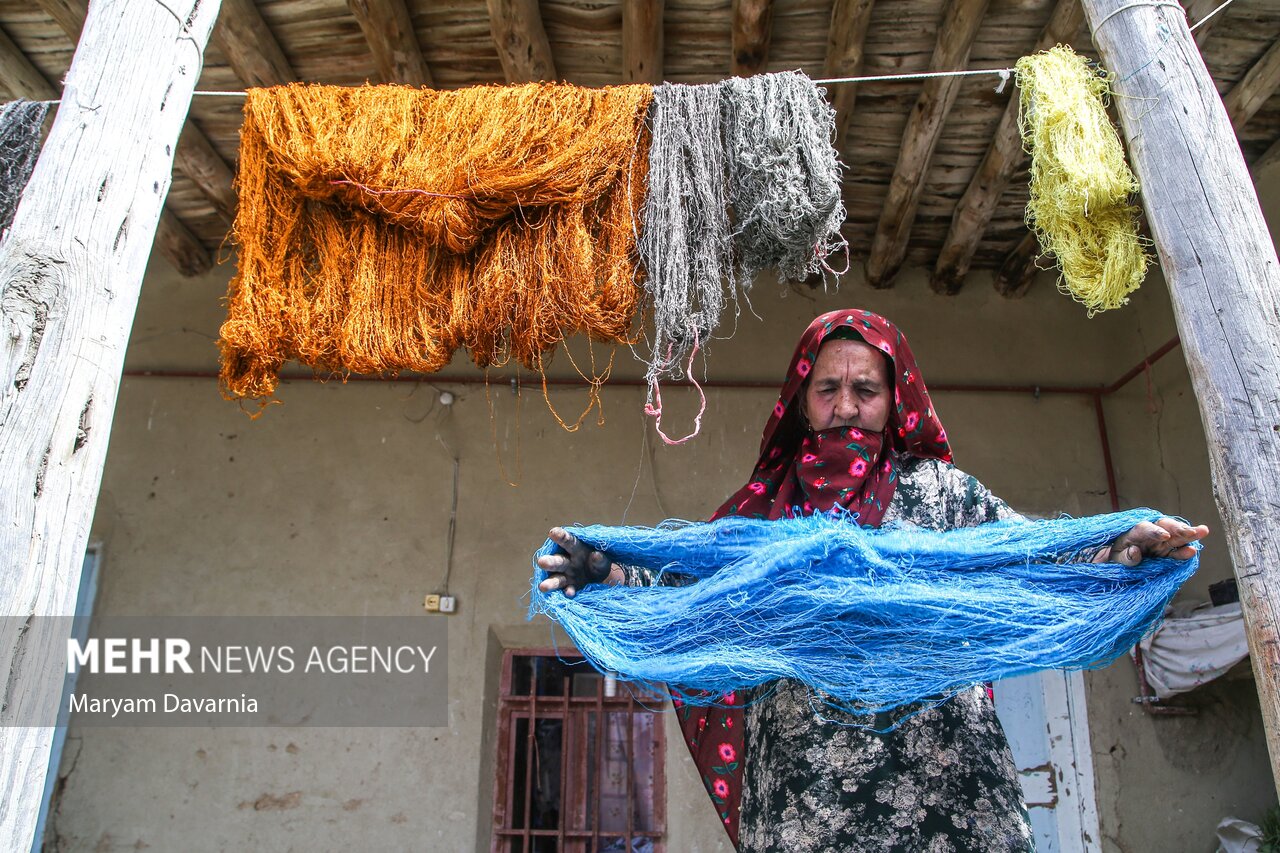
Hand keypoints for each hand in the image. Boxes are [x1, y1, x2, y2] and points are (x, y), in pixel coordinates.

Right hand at [536, 527, 619, 597]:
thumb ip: (600, 559)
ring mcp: (566, 576)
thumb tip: (596, 555)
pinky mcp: (568, 588)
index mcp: (575, 549)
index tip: (552, 533)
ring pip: (556, 578)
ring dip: (550, 583)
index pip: (567, 541)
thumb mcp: (603, 561)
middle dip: (549, 561)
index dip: (560, 537)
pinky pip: (566, 590)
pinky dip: (568, 591)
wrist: (600, 580)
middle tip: (541, 562)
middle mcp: (567, 562)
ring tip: (543, 587)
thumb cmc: (598, 564)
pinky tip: (569, 593)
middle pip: (557, 560)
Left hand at [1093, 518, 1208, 565]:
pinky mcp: (1167, 552)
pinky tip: (1193, 550)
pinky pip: (1177, 551)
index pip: (1144, 528)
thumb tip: (1135, 552)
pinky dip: (1185, 551)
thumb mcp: (1115, 558)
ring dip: (1189, 534)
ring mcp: (1160, 543)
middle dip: (1178, 528)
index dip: (1154, 531)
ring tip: (1203, 531)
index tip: (1164, 535)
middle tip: (1191, 531)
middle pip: (1165, 527)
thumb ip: (1125, 556)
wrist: (1118, 562)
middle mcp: (1149, 534)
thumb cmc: (1115, 557)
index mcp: (1133, 532)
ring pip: (1175, 536)